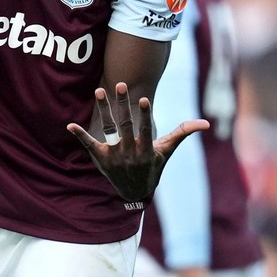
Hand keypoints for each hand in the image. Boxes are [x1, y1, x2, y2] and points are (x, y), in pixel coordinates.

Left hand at [66, 82, 208, 200]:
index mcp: (146, 150)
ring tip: (99, 90)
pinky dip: (80, 134)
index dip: (143, 115)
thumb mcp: (167, 151)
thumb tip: (206, 123)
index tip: (142, 99)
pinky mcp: (100, 158)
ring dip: (103, 109)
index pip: (144, 129)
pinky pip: (89, 144)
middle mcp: (129, 152)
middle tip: (119, 84)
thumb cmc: (153, 167)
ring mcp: (114, 155)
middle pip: (124, 125)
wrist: (134, 192)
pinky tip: (70, 124)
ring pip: (107, 128)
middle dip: (122, 104)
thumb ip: (182, 133)